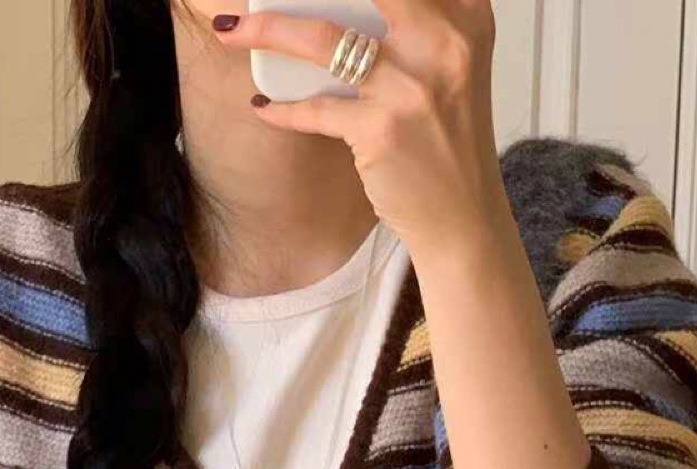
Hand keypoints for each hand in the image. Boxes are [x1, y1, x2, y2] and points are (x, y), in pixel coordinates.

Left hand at [210, 0, 501, 255]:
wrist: (463, 218)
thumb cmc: (449, 143)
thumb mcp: (454, 68)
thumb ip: (421, 26)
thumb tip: (348, 5)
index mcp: (465, 18)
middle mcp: (444, 43)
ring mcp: (410, 87)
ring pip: (322, 39)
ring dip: (266, 31)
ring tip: (231, 31)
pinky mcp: (381, 130)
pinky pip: (314, 109)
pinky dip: (282, 109)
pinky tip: (264, 107)